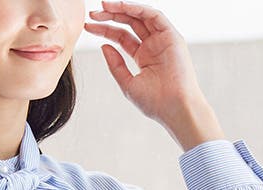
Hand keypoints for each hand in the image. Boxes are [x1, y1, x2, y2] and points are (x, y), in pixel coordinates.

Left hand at [84, 1, 224, 148]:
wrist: (174, 108)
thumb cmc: (154, 102)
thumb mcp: (128, 83)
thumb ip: (115, 65)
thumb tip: (103, 45)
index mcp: (143, 57)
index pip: (121, 37)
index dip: (105, 30)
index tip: (88, 27)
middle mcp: (153, 45)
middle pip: (129, 24)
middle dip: (110, 17)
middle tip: (92, 14)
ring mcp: (162, 39)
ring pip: (140, 17)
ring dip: (122, 9)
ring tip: (104, 7)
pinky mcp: (172, 36)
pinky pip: (154, 15)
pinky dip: (138, 9)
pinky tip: (122, 7)